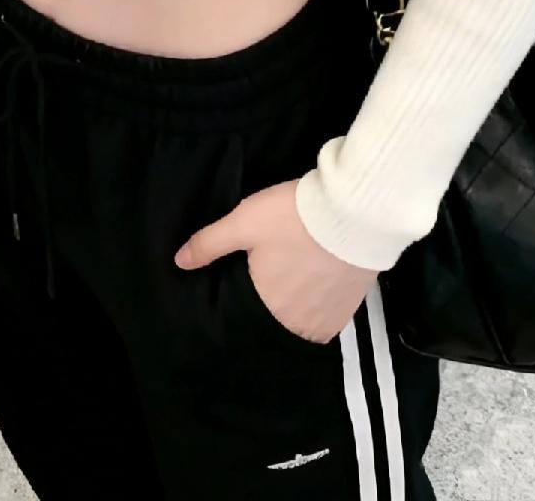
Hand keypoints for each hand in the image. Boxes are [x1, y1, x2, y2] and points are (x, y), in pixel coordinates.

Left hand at [175, 179, 378, 344]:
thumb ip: (209, 244)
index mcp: (269, 307)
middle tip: (280, 269)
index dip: (250, 294)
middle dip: (276, 298)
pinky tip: (321, 279)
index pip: (249, 315)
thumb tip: (178, 262)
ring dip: (300, 304)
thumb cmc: (294, 217)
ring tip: (300, 272)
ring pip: (306, 319)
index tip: (255, 276)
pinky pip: (330, 316)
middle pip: (279, 318)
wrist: (355, 210)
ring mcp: (330, 319)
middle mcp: (300, 324)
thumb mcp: (245, 221)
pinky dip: (323, 302)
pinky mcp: (353, 308)